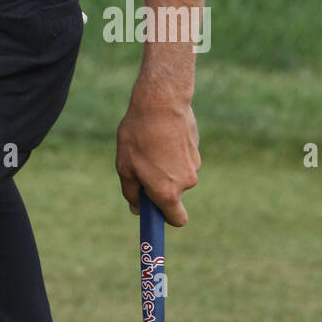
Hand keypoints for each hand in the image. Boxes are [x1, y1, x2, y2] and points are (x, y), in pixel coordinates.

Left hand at [115, 91, 200, 225]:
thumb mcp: (125, 166)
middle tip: (141, 165)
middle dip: (159, 185)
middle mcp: (186, 183)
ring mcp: (194, 164)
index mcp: (168, 192)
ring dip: (164, 164)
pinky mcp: (196, 147)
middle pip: (172, 193)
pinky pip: (181, 156)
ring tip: (149, 143)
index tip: (153, 212)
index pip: (177, 220)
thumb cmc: (139, 135)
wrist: (161, 102)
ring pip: (176, 172)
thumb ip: (132, 192)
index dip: (165, 218)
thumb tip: (137, 209)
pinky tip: (160, 133)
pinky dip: (171, 150)